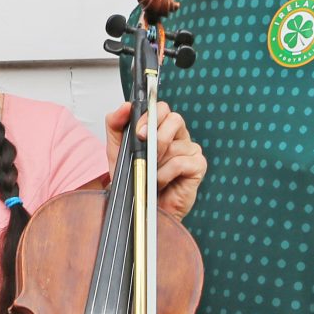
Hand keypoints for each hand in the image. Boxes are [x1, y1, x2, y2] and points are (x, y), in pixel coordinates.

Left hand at [104, 101, 205, 219]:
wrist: (141, 207)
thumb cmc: (134, 178)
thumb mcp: (117, 149)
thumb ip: (115, 124)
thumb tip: (125, 106)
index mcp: (162, 128)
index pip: (161, 108)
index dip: (149, 117)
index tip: (137, 132)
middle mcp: (179, 136)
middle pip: (174, 119)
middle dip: (154, 136)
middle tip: (143, 152)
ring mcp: (190, 150)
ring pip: (174, 144)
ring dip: (155, 162)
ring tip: (150, 174)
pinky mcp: (198, 165)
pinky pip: (180, 162)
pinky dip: (164, 174)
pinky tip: (160, 183)